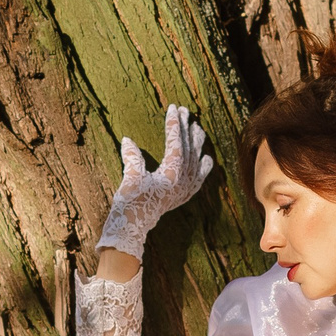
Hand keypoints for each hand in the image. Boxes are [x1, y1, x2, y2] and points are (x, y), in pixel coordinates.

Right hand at [96, 104, 215, 260]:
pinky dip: (203, 169)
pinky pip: (198, 179)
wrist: (132, 227)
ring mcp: (184, 190)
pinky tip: (207, 159)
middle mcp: (182, 181)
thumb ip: (132, 158)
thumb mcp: (130, 177)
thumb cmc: (130, 202)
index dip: (174, 124)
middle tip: (186, 111)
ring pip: (195, 161)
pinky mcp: (182, 197)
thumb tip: (127, 140)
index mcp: (171, 174)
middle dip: (186, 129)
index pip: (175, 143)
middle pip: (187, 149)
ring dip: (196, 144)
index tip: (173, 108)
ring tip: (198, 128)